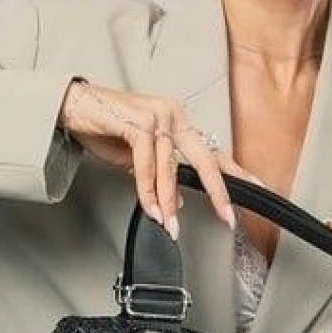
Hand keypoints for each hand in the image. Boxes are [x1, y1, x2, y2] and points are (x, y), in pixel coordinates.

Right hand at [58, 78, 262, 237]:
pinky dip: (147, 190)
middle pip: (204, 158)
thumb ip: (159, 176)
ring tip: (170, 225)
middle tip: (226, 216)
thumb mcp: (137, 158)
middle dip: (217, 191)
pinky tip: (151, 208)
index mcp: (179, 122)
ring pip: (170, 167)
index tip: (258, 189)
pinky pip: (147, 164)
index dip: (235, 172)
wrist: (73, 107)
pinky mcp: (139, 122)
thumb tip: (175, 202)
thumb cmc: (105, 127)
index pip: (213, 151)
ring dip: (168, 201)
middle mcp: (174, 115)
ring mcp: (158, 116)